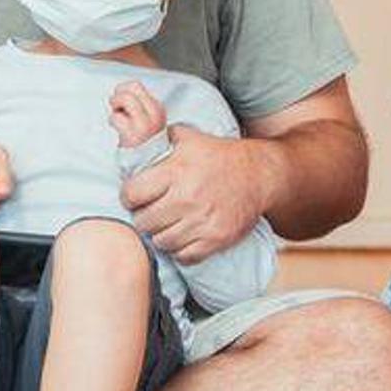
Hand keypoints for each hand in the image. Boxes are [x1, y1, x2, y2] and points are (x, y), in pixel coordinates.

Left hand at [109, 81, 167, 147]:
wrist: (145, 161)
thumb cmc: (140, 137)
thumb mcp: (145, 116)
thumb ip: (136, 102)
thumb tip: (120, 89)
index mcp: (157, 107)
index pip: (135, 85)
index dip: (124, 92)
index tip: (123, 105)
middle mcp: (154, 113)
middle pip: (132, 86)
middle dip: (119, 94)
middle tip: (118, 107)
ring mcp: (144, 123)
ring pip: (125, 97)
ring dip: (116, 106)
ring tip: (118, 117)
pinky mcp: (133, 133)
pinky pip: (116, 117)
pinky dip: (113, 121)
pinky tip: (118, 129)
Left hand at [121, 126, 264, 264]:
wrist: (260, 174)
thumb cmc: (221, 155)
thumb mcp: (191, 138)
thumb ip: (163, 138)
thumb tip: (136, 134)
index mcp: (177, 171)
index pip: (133, 194)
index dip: (130, 196)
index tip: (136, 196)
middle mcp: (187, 197)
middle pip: (144, 222)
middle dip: (144, 217)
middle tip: (152, 212)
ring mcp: (202, 221)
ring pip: (162, 242)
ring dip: (161, 235)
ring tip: (168, 225)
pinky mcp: (216, 238)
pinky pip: (184, 256)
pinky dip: (181, 250)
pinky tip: (184, 237)